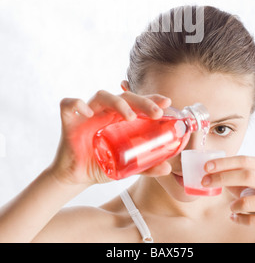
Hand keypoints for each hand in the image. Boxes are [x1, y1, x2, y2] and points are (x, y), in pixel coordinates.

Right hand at [49, 90, 171, 186]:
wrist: (76, 178)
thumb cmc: (101, 165)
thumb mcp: (125, 167)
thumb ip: (145, 166)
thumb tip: (167, 168)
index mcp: (118, 117)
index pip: (136, 101)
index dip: (151, 99)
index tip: (167, 102)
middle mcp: (104, 111)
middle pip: (124, 96)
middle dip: (142, 101)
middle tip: (157, 113)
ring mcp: (87, 113)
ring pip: (101, 95)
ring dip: (118, 103)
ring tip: (131, 117)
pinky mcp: (69, 120)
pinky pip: (68, 104)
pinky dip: (77, 104)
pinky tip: (88, 114)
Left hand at [201, 155, 254, 242]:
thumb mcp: (250, 184)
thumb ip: (234, 175)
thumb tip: (208, 169)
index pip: (245, 160)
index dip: (224, 162)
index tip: (206, 167)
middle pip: (246, 175)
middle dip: (222, 178)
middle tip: (205, 182)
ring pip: (247, 201)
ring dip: (233, 205)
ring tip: (233, 207)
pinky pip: (251, 220)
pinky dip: (239, 218)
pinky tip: (237, 217)